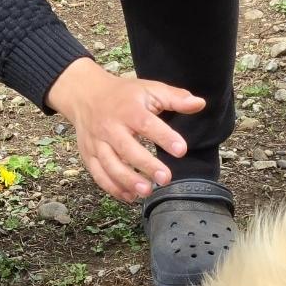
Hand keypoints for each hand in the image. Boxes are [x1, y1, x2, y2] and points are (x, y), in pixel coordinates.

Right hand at [47, 58, 205, 199]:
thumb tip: (199, 103)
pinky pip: (98, 174)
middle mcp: (109, 127)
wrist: (86, 95)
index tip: (181, 150)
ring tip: (147, 191)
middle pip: (127, 149)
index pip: (146, 124)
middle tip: (166, 178)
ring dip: (128, 181)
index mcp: (128, 109)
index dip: (164, 137)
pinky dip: (112, 188)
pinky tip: (130, 196)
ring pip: (110, 165)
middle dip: (146, 165)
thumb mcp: (150, 89)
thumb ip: (175, 98)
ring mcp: (97, 142)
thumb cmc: (124, 95)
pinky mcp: (88, 155)